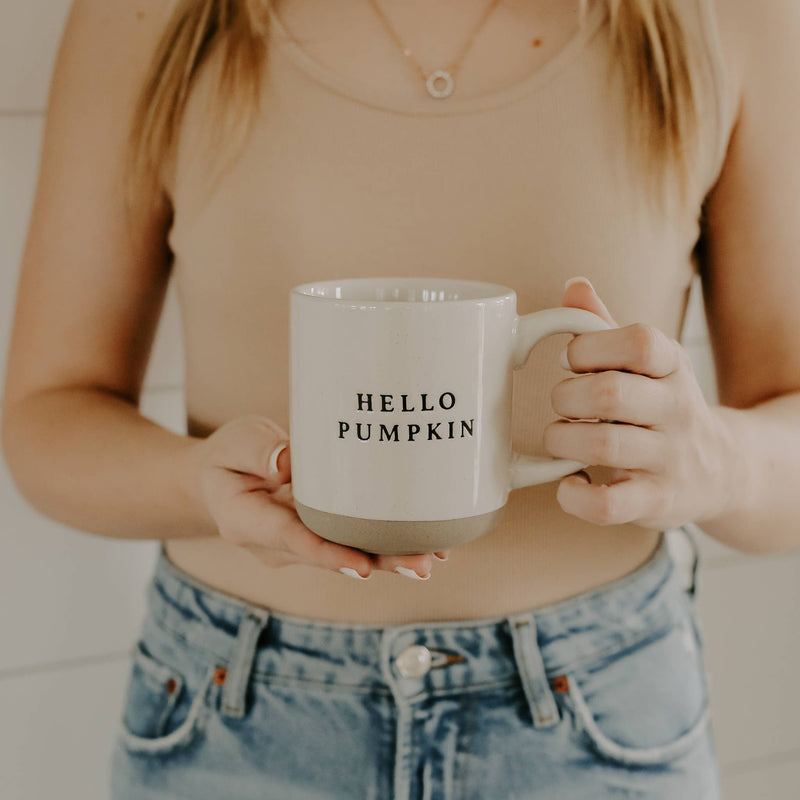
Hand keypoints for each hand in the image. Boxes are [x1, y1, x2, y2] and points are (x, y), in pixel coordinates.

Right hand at [189, 415, 448, 579]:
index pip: (292, 540)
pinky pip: (352, 544)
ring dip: (389, 559)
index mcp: (248, 522)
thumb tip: (288, 463)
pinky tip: (423, 545)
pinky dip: (385, 545)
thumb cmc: (230, 457)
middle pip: (330, 557)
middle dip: (377, 562)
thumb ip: (258, 450)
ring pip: (347, 556)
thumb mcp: (235, 442)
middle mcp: (276, 545)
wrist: (222, 480)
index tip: (361, 566)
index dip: (329, 554)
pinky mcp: (318, 537)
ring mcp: (299, 546)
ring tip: (431, 560)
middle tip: (421, 566)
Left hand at [543, 278, 734, 529]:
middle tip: (563, 405)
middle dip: (566, 397)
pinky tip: (570, 482)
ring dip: (561, 440)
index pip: (639, 341)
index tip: (574, 361)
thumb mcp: (648, 362)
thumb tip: (574, 286)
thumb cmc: (663, 407)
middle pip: (609, 393)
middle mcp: (676, 411)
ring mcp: (669, 459)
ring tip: (562, 439)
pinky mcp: (656, 502)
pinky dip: (573, 496)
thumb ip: (606, 326)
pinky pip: (607, 505)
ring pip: (602, 445)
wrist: (723, 470)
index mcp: (672, 367)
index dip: (591, 348)